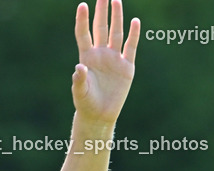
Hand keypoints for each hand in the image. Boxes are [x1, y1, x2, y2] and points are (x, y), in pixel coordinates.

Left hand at [72, 0, 139, 126]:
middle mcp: (100, 54)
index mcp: (87, 58)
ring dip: (116, 18)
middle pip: (101, 27)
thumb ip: (79, 80)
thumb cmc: (86, 103)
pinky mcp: (126, 67)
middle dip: (102, 11)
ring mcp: (114, 59)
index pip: (84, 34)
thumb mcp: (80, 92)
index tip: (82, 5)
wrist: (100, 116)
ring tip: (116, 1)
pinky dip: (134, 35)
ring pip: (116, 33)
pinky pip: (130, 47)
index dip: (83, 20)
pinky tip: (135, 21)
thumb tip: (78, 67)